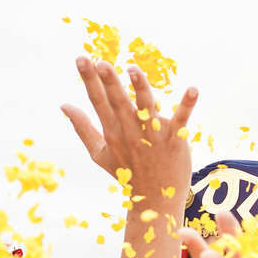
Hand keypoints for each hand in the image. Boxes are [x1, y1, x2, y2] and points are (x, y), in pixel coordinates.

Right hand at [62, 59, 197, 203]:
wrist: (155, 199)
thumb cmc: (127, 172)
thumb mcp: (100, 153)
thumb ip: (82, 128)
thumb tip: (64, 105)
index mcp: (112, 133)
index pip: (98, 102)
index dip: (89, 80)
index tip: (81, 59)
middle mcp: (131, 133)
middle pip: (118, 103)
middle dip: (109, 82)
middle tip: (101, 62)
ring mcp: (154, 136)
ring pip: (147, 109)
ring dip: (140, 89)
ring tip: (133, 70)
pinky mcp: (176, 140)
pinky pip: (182, 120)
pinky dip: (187, 105)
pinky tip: (193, 89)